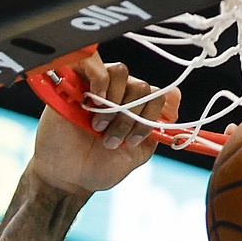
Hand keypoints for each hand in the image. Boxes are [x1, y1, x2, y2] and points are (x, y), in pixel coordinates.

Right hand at [28, 52, 180, 196]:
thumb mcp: (136, 155)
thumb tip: (175, 97)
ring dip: (115, 104)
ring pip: (122, 72)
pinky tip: (94, 102)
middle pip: (141, 86)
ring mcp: (97, 87)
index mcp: (135, 111)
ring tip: (99, 127)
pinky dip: (100, 81)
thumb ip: (155, 130)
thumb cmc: (97, 168)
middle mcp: (118, 95)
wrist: (66, 178)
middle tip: (112, 139)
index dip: (153, 115)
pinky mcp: (74, 81)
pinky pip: (94, 62)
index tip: (138, 138)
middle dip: (131, 118)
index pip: (158, 95)